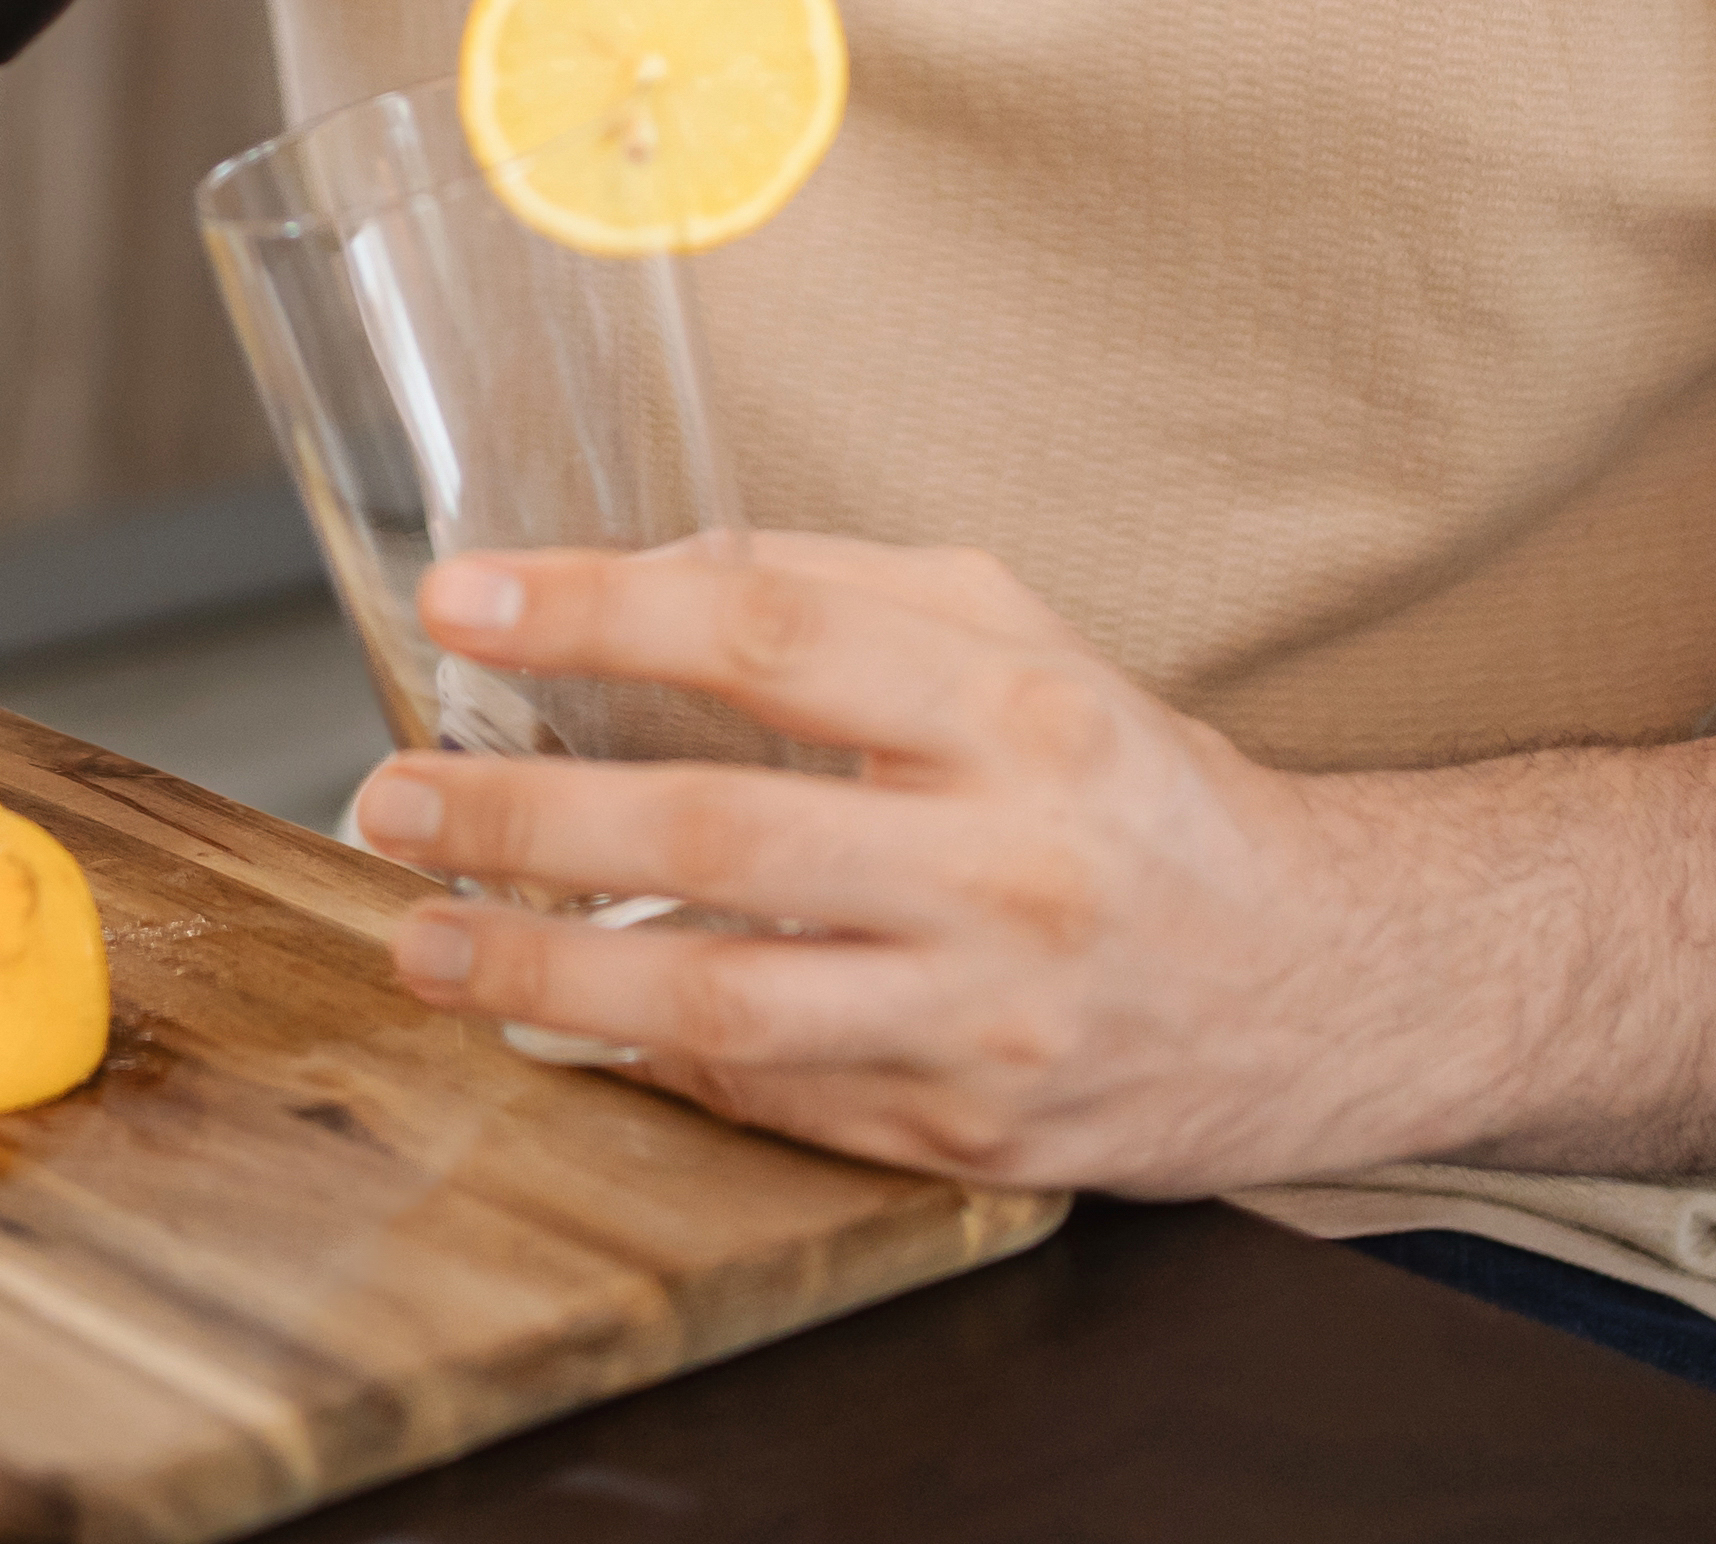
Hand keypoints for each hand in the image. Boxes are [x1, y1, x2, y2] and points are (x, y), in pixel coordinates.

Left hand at [347, 535, 1461, 1195]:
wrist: (1325, 980)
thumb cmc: (1134, 790)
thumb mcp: (1021, 640)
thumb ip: (836, 589)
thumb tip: (639, 572)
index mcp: (1020, 711)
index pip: (777, 635)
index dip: (601, 610)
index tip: (462, 603)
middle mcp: (1008, 866)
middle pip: (725, 833)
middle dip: (527, 818)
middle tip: (390, 799)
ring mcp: (987, 1019)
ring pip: (727, 1007)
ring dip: (548, 974)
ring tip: (425, 943)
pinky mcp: (971, 1142)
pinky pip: (772, 1105)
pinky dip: (651, 1064)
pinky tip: (561, 1020)